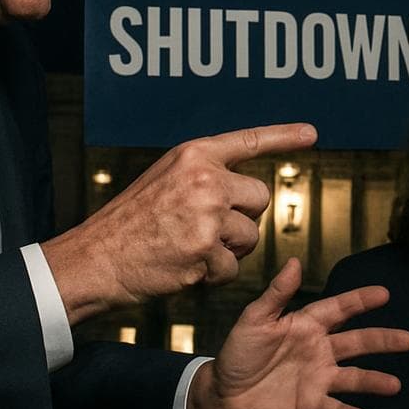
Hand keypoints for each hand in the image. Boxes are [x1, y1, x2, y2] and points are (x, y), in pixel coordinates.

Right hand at [43, 122, 316, 322]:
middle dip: (244, 218)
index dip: (284, 137)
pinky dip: (213, 275)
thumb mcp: (164, 180)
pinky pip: (232, 269)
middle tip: (210, 228)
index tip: (312, 133)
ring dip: (229, 251)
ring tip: (190, 249)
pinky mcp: (205, 252)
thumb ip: (202, 176)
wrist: (96, 260)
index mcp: (193, 155)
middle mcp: (205, 179)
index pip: (248, 141)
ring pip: (250, 238)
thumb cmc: (130, 223)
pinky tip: (184, 267)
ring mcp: (207, 216)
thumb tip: (243, 188)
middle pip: (260, 198)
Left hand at [186, 257, 408, 408]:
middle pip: (357, 342)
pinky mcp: (310, 405)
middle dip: (382, 340)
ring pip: (353, 377)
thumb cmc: (237, 352)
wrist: (222, 394)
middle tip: (408, 339)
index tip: (384, 293)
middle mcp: (319, 350)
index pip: (340, 309)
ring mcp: (318, 378)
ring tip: (394, 384)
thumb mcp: (254, 319)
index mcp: (307, 325)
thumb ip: (277, 294)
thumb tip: (295, 262)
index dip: (361, 301)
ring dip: (374, 381)